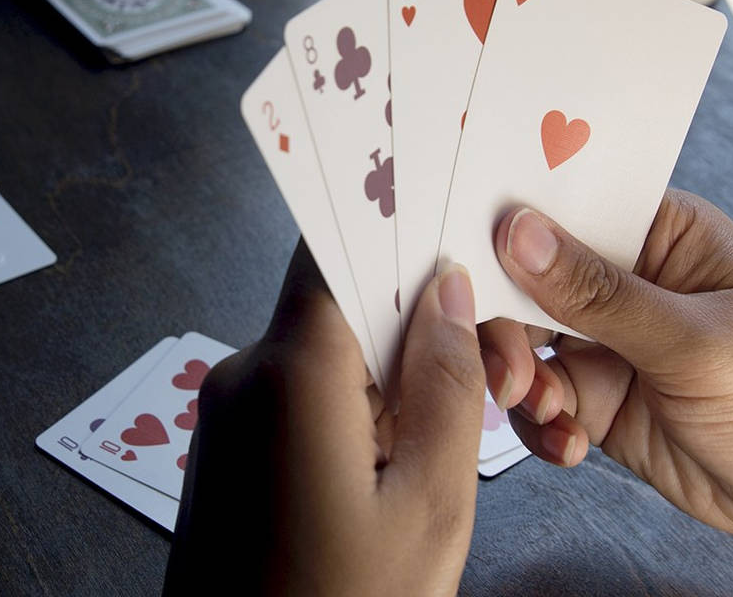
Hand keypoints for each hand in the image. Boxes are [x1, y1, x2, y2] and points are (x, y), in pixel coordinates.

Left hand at [165, 244, 484, 595]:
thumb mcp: (430, 508)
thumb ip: (446, 387)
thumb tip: (447, 293)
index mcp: (290, 374)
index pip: (335, 246)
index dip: (398, 226)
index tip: (458, 224)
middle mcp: (243, 378)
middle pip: (341, 304)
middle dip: (421, 320)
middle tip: (502, 369)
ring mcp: (230, 420)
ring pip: (329, 358)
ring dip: (397, 378)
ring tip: (468, 427)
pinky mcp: (231, 458)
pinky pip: (304, 402)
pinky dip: (360, 415)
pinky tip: (410, 463)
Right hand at [482, 193, 732, 595]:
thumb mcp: (696, 342)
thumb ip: (599, 293)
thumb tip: (519, 231)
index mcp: (662, 232)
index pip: (568, 205)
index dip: (509, 224)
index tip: (461, 252)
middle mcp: (631, 280)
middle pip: (528, 279)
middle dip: (504, 323)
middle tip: (507, 366)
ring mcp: (614, 343)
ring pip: (523, 344)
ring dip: (518, 379)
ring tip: (547, 411)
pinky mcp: (604, 399)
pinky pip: (540, 400)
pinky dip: (541, 423)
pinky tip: (571, 445)